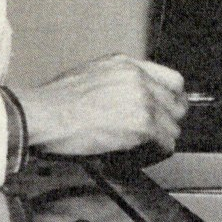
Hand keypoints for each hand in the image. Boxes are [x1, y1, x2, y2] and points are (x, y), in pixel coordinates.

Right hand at [14, 54, 187, 157]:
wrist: (43, 115)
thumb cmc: (53, 103)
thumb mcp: (88, 76)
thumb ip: (115, 82)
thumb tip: (126, 101)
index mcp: (125, 64)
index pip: (173, 79)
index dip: (171, 100)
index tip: (166, 113)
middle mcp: (138, 78)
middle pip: (178, 105)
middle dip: (167, 123)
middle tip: (153, 137)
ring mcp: (143, 100)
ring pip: (173, 128)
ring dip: (158, 142)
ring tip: (138, 149)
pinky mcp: (143, 124)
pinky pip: (166, 145)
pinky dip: (154, 155)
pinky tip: (136, 156)